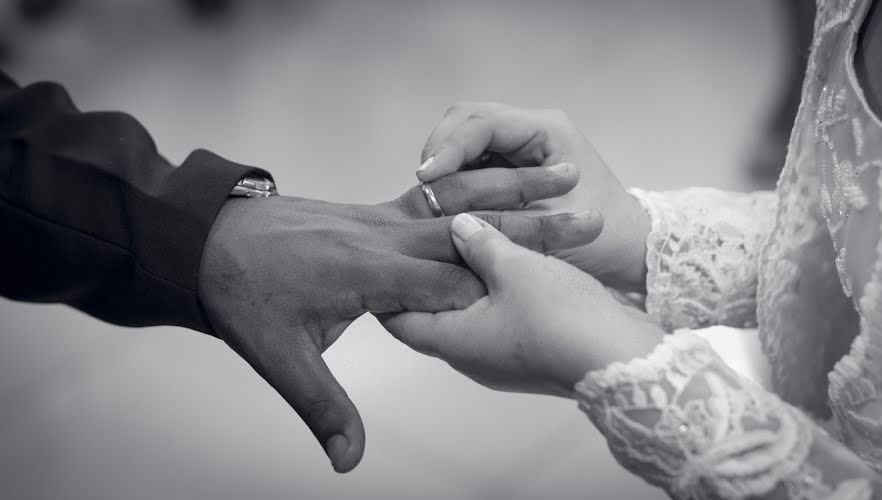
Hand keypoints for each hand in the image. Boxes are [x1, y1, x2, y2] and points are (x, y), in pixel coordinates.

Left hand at [197, 175, 602, 471]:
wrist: (207, 237)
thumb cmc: (242, 295)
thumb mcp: (276, 357)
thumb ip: (322, 406)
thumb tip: (347, 461)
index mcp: (368, 272)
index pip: (450, 280)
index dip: (505, 285)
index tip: (562, 290)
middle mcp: (385, 236)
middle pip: (474, 231)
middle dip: (536, 225)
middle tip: (590, 218)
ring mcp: (383, 216)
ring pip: (464, 200)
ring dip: (518, 189)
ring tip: (568, 175)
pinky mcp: (379, 208)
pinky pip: (441, 193)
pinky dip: (482, 182)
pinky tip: (513, 175)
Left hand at [381, 214, 663, 397]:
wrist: (624, 362)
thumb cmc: (563, 321)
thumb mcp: (515, 268)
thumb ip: (481, 242)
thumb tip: (458, 225)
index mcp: (452, 340)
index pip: (396, 316)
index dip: (389, 284)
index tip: (387, 252)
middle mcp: (468, 355)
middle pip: (431, 313)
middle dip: (429, 276)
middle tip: (421, 237)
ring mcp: (500, 358)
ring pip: (468, 314)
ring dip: (468, 280)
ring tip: (467, 242)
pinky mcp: (529, 354)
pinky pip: (498, 319)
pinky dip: (495, 292)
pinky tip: (508, 263)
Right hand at [416, 102, 650, 290]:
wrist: (628, 249)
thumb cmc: (598, 241)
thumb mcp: (542, 231)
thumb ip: (494, 216)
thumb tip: (442, 215)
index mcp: (546, 130)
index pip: (481, 123)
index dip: (448, 149)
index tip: (426, 178)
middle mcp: (533, 126)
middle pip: (467, 119)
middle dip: (440, 149)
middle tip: (422, 186)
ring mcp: (524, 140)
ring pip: (466, 133)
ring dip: (445, 160)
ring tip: (430, 194)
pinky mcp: (516, 159)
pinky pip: (475, 155)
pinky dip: (457, 172)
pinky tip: (445, 199)